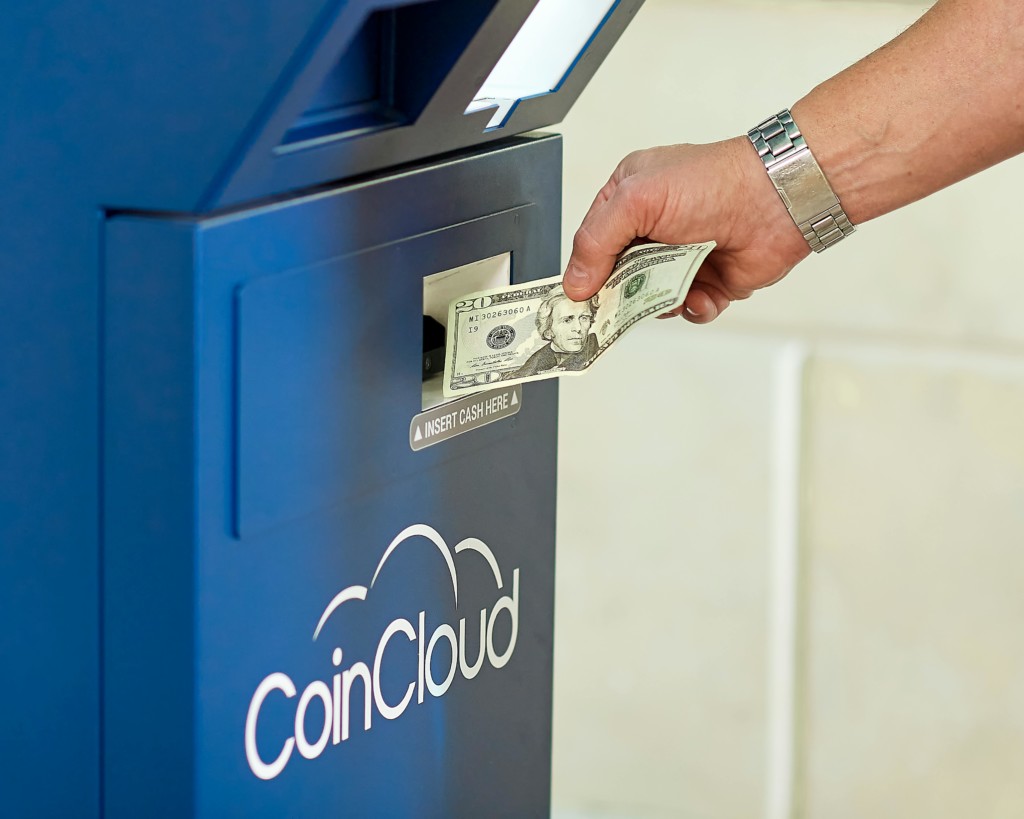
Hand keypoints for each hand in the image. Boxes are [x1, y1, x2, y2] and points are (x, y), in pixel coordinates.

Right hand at [562, 136, 810, 322]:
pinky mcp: (710, 279)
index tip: (578, 298)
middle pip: (619, 275)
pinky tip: (703, 294)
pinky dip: (694, 307)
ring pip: (652, 297)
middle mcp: (654, 226)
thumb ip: (596, 241)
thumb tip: (576, 283)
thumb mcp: (636, 199)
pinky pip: (689, 308)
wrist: (776, 200)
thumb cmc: (712, 182)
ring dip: (662, 301)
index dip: (584, 269)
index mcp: (630, 196)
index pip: (593, 240)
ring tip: (678, 287)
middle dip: (622, 293)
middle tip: (621, 305)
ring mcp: (682, 254)